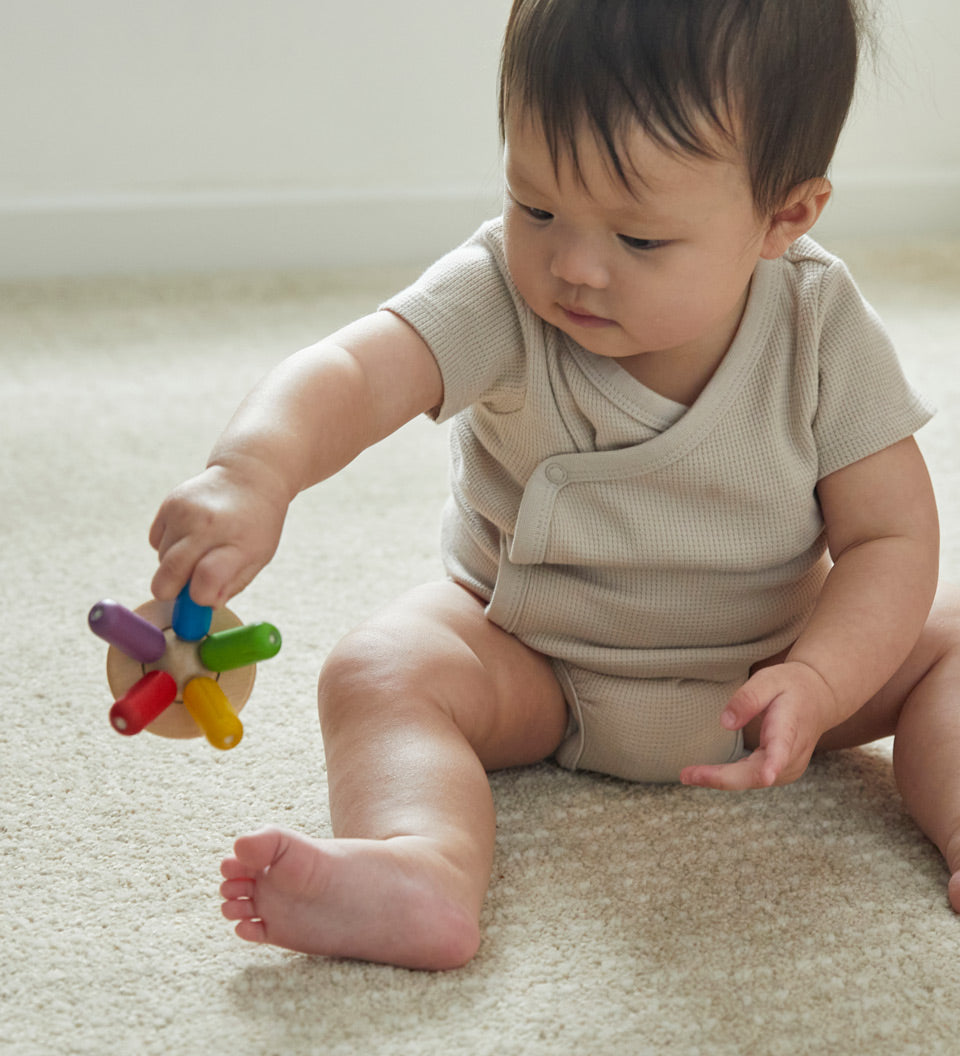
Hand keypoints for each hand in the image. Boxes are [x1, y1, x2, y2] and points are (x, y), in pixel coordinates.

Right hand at [149, 461, 288, 606]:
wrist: (250, 476)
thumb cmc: (256, 525)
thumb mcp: (258, 557)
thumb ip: (230, 585)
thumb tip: (200, 605)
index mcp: (238, 542)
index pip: (207, 579)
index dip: (198, 598)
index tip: (202, 599)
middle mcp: (208, 525)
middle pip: (170, 576)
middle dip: (173, 591)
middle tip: (190, 586)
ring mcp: (185, 512)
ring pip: (162, 561)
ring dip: (176, 564)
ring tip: (202, 548)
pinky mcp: (169, 504)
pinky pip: (156, 541)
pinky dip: (169, 545)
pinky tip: (191, 534)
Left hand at [679, 661, 836, 790]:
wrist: (819, 697)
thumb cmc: (791, 686)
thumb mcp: (769, 680)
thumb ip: (748, 698)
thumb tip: (725, 722)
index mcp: (790, 727)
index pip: (782, 748)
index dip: (773, 764)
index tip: (767, 776)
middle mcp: (792, 754)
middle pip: (758, 774)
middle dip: (722, 778)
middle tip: (686, 775)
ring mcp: (789, 767)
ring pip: (753, 780)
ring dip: (721, 780)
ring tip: (689, 775)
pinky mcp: (782, 772)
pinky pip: (754, 779)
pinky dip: (730, 778)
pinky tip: (707, 774)